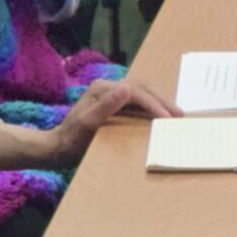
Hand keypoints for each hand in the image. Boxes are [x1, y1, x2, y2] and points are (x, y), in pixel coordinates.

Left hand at [41, 77, 180, 165]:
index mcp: (102, 89)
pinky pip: (135, 102)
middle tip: (179, 115)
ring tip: (174, 115)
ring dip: (158, 103)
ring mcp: (108, 95)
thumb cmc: (71, 140)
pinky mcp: (110, 105)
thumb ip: (106, 106)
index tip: (167, 118)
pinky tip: (158, 117)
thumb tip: (127, 88)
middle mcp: (106, 88)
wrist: (56, 149)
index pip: (135, 91)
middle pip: (141, 88)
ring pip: (140, 93)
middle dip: (161, 101)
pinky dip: (150, 107)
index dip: (153, 103)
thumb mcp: (87, 124)